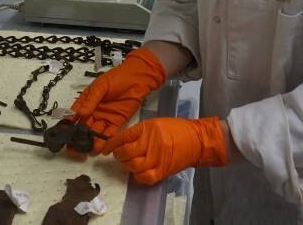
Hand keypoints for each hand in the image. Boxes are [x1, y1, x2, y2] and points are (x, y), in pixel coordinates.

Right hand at [70, 48, 165, 153]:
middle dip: (78, 137)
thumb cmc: (117, 78)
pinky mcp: (116, 123)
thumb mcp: (101, 86)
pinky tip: (102, 147)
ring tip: (89, 148)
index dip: (69, 123)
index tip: (65, 133)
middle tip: (74, 147)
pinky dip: (105, 141)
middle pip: (83, 126)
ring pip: (95, 132)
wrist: (137, 79)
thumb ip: (91, 100)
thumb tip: (80, 113)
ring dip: (92, 141)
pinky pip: (109, 133)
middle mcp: (94, 111)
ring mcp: (105, 118)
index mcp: (87, 101)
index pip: (75, 114)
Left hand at [101, 117, 227, 184]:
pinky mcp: (163, 171)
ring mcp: (157, 159)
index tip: (105, 149)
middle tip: (120, 154)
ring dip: (127, 165)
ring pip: (133, 166)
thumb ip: (138, 132)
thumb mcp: (155, 124)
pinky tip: (138, 171)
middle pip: (126, 153)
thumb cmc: (176, 129)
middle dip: (119, 154)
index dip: (111, 144)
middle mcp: (151, 144)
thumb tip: (122, 142)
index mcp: (148, 129)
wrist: (197, 141)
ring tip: (129, 161)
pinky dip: (138, 176)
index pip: (123, 137)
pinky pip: (144, 178)